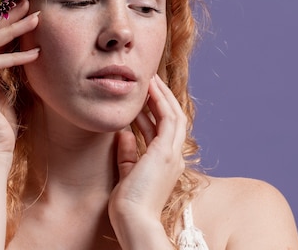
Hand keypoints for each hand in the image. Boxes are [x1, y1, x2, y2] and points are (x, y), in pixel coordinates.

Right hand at [0, 0, 39, 154]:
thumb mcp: (3, 90)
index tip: (22, 10)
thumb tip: (17, 50)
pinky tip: (35, 54)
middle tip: (29, 5)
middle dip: (7, 19)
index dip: (2, 23)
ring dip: (13, 31)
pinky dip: (14, 58)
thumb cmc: (0, 125)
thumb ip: (3, 70)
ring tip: (36, 20)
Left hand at [108, 75, 186, 237]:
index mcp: (166, 163)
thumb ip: (127, 154)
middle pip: (172, 119)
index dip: (152, 112)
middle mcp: (173, 156)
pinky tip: (149, 89)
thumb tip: (123, 134)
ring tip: (150, 78)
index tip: (141, 98)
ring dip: (162, 95)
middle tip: (149, 81)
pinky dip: (160, 101)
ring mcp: (172, 154)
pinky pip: (168, 118)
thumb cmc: (128, 205)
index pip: (161, 130)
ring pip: (174, 115)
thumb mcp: (127, 173)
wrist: (133, 220)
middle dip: (160, 98)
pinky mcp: (165, 152)